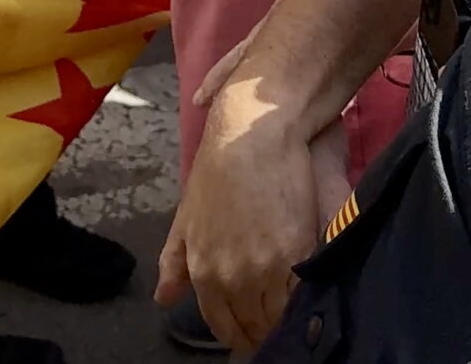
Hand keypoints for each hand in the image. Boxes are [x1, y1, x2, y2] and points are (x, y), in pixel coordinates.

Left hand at [160, 104, 320, 348]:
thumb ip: (175, 262)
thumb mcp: (186, 216)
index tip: (250, 332)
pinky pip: (302, 295)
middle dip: (262, 328)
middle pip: (254, 327)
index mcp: (205, 273)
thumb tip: (164, 298)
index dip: (238, 334)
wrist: (253, 136)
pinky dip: (304, 299)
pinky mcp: (299, 254)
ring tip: (291, 312)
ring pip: (279, 316)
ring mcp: (267, 270)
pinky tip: (306, 295)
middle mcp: (233, 279)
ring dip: (284, 317)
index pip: (224, 326)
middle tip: (273, 323)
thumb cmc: (218, 171)